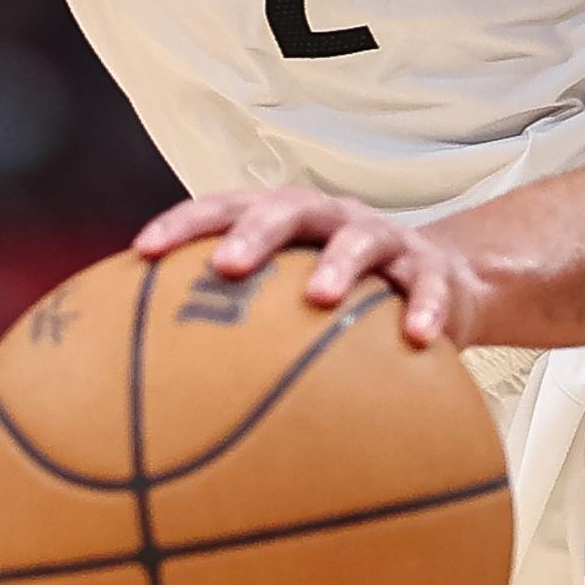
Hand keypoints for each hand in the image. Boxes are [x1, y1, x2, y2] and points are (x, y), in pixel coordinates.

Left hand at [131, 185, 514, 349]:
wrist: (442, 282)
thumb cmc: (342, 296)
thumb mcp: (290, 297)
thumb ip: (238, 320)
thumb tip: (154, 378)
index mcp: (286, 220)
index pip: (225, 207)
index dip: (184, 224)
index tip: (142, 251)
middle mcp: (330, 219)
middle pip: (289, 208)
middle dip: (256, 232)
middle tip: (227, 265)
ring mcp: (383, 240)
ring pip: (360, 239)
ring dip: (338, 264)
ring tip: (320, 298)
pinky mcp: (431, 270)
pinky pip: (428, 287)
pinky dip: (424, 309)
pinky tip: (415, 338)